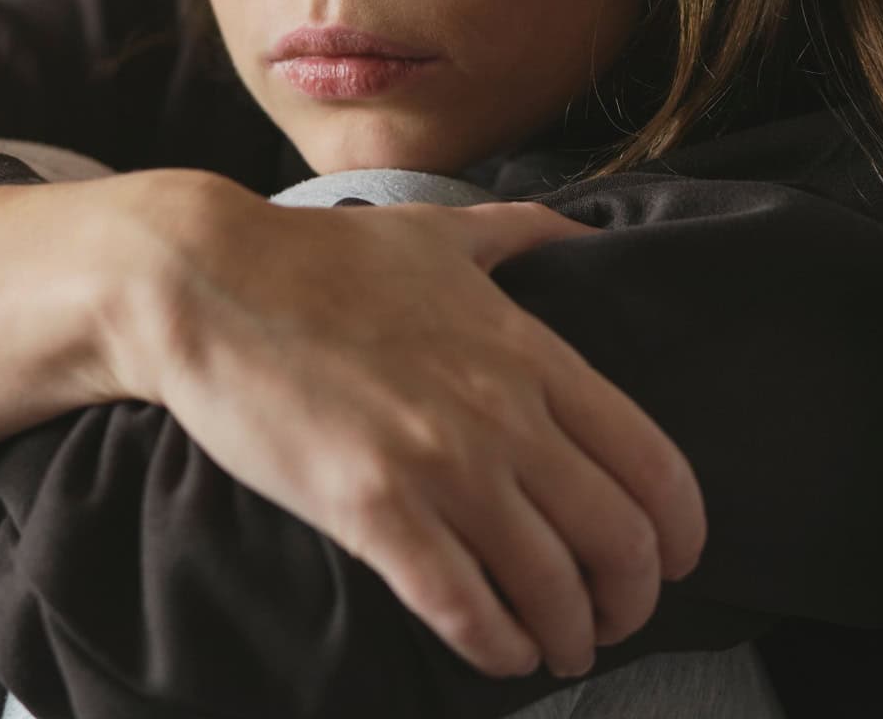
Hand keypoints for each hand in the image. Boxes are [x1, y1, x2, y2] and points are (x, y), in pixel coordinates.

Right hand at [106, 182, 706, 681]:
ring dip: (569, 634)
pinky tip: (501, 653)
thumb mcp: (438, 229)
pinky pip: (465, 606)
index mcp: (528, 351)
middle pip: (618, 539)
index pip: (652, 461)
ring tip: (562, 648)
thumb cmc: (316, 259)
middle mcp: (502, 414)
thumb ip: (525, 233)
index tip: (674, 559)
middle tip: (614, 617)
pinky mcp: (372, 511)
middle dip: (632, 598)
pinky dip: (497, 646)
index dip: (679, 530)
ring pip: (550, 586)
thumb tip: (587, 233)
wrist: (204, 280)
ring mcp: (439, 466)